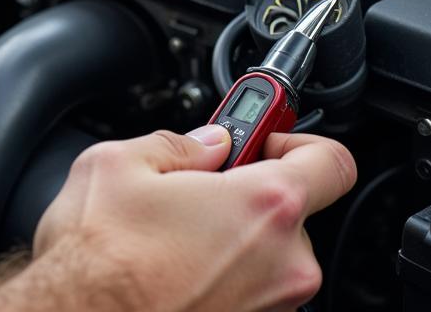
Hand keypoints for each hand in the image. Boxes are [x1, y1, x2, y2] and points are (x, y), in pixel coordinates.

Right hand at [0, 128, 354, 311]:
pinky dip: (218, 272)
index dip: (295, 138)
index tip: (261, 137)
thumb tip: (203, 145)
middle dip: (246, 192)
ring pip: (265, 253)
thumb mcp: (119, 163)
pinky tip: (169, 266)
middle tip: (196, 187)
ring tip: (172, 233)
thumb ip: (177, 144)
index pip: (331, 161)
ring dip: (230, 237)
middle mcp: (283, 265)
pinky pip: (247, 287)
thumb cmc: (98, 259)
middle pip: (290, 209)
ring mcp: (270, 308)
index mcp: (265, 207)